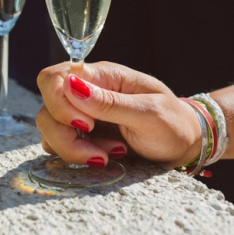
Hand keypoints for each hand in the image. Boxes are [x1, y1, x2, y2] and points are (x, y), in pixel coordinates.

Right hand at [36, 61, 201, 167]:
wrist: (186, 144)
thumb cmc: (173, 123)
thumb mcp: (148, 113)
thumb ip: (109, 102)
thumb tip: (71, 85)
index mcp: (102, 76)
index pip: (54, 77)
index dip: (59, 102)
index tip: (87, 125)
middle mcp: (86, 93)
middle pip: (47, 108)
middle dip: (66, 135)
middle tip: (101, 151)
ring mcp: (81, 115)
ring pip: (49, 129)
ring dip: (74, 148)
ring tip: (111, 155)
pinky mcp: (82, 137)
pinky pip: (59, 145)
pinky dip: (77, 156)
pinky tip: (106, 158)